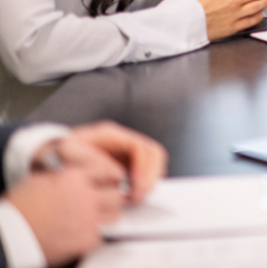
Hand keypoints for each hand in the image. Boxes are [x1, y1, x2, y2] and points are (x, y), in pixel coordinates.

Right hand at [6, 168, 121, 265]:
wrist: (10, 235)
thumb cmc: (19, 208)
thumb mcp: (41, 180)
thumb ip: (65, 175)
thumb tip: (78, 173)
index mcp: (75, 178)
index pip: (110, 172)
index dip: (112, 177)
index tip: (112, 182)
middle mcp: (86, 196)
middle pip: (116, 195)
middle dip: (111, 198)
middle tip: (104, 203)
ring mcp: (88, 219)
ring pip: (114, 215)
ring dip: (106, 216)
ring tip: (94, 218)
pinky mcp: (86, 240)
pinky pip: (101, 235)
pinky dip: (94, 235)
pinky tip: (82, 233)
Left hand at [36, 121, 166, 203]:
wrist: (45, 158)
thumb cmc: (55, 156)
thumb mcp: (67, 153)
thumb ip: (92, 161)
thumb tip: (119, 175)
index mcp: (111, 135)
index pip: (141, 148)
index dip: (144, 169)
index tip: (136, 188)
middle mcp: (122, 142)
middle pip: (154, 154)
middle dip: (150, 177)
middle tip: (139, 197)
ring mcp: (125, 153)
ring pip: (153, 164)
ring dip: (149, 182)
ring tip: (135, 198)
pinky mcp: (126, 165)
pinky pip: (144, 173)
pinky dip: (142, 185)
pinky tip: (131, 196)